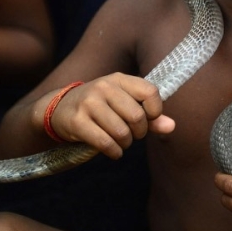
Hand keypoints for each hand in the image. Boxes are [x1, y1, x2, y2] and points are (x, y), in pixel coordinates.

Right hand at [46, 73, 174, 158]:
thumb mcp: (123, 104)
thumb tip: (172, 126)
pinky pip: (105, 143)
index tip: (148, 119)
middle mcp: (104, 87)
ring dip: (125, 144)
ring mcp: (89, 103)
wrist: (59, 109)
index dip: (155, 111)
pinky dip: (114, 152)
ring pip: (121, 132)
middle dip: (139, 133)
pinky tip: (113, 151)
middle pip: (137, 116)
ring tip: (120, 142)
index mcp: (119, 79)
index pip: (150, 92)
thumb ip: (149, 115)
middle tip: (132, 135)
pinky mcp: (77, 122)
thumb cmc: (99, 108)